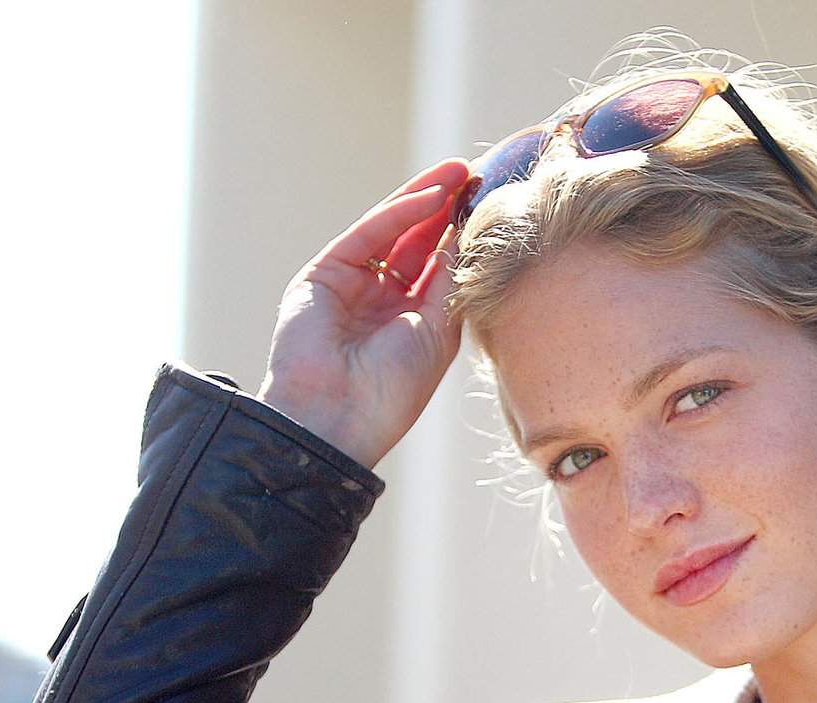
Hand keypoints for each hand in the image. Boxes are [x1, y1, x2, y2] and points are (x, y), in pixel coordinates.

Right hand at [258, 159, 471, 467]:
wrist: (339, 416)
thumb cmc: (394, 391)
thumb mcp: (437, 332)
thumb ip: (448, 283)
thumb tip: (467, 236)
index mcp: (410, 323)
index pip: (439, 268)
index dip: (463, 238)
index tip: (493, 207)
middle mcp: (381, 301)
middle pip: (416, 243)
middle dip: (445, 210)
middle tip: (476, 175)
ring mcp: (351, 285)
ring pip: (391, 232)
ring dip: (424, 200)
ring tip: (458, 172)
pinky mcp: (324, 275)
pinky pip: (368, 236)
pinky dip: (399, 213)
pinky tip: (431, 196)